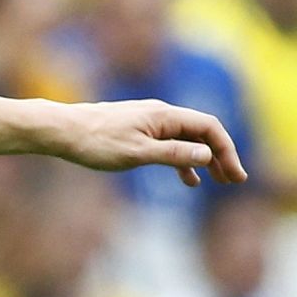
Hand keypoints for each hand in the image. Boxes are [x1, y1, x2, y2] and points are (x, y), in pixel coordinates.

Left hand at [56, 99, 247, 186]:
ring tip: (215, 182)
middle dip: (220, 156)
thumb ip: (172, 155)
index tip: (235, 175)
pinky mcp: (136, 130)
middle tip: (234, 181)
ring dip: (202, 160)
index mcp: (165, 115)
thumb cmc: (95, 142)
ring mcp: (148, 120)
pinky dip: (181, 160)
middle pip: (201, 133)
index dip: (227, 150)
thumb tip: (206, 156)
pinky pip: (168, 143)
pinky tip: (187, 180)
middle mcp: (160, 113)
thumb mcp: (137, 153)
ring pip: (185, 139)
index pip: (209, 128)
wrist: (60, 131)